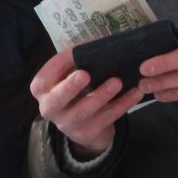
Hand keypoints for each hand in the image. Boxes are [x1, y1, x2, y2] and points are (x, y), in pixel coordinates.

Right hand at [29, 46, 149, 156]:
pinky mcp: (88, 134)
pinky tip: (135, 93)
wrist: (83, 125)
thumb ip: (76, 61)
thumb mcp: (69, 76)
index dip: (60, 64)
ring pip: (84, 111)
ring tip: (117, 82)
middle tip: (85, 74)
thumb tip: (98, 43)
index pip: (45, 76)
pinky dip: (122, 104)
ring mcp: (68, 124)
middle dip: (70, 87)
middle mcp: (50, 109)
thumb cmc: (75, 91)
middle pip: (57, 100)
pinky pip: (107, 118)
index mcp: (42, 90)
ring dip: (101, 95)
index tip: (75, 52)